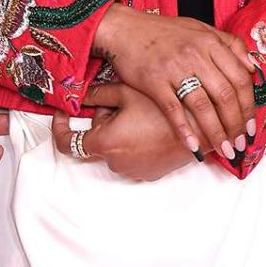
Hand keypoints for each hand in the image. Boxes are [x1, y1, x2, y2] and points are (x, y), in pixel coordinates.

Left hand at [51, 82, 210, 180]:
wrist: (206, 126)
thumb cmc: (166, 106)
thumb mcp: (127, 92)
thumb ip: (96, 94)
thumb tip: (78, 94)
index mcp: (105, 142)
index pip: (66, 142)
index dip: (59, 126)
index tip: (61, 114)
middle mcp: (116, 163)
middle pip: (96, 141)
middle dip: (102, 121)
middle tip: (120, 101)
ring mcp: (135, 171)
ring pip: (115, 148)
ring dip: (120, 132)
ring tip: (141, 111)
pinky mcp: (151, 174)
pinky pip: (133, 156)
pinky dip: (135, 143)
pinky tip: (152, 125)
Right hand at [93, 4, 257, 162]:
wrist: (125, 28)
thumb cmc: (164, 32)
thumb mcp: (201, 29)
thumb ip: (230, 45)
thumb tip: (252, 68)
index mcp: (211, 42)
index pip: (240, 78)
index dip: (249, 106)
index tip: (252, 126)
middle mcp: (196, 55)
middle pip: (225, 95)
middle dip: (236, 125)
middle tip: (240, 144)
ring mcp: (174, 68)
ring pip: (203, 106)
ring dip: (216, 133)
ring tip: (224, 150)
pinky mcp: (153, 81)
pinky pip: (173, 110)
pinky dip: (185, 131)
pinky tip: (194, 147)